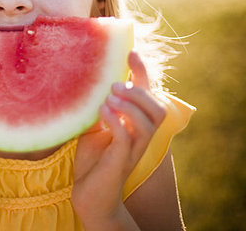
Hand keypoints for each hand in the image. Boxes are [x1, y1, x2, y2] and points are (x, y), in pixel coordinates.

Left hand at [72, 51, 166, 229]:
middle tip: (115, 85)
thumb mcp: (93, 126)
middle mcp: (141, 137)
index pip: (149, 95)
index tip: (131, 52)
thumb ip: (96, 106)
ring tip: (109, 97)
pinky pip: (128, 137)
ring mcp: (134, 150)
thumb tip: (87, 79)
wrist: (89, 193)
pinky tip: (103, 112)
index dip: (143, 73)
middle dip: (141, 91)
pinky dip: (118, 121)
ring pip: (150, 122)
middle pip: (159, 108)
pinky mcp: (122, 161)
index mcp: (136, 125)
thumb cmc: (92, 159)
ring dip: (131, 104)